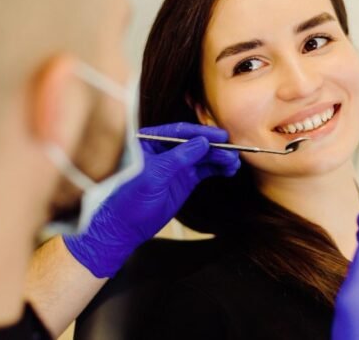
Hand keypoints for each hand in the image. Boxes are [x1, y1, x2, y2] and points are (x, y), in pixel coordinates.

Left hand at [64, 122, 239, 277]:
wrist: (124, 227)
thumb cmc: (129, 198)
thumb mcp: (152, 175)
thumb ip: (178, 158)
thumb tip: (202, 143)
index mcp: (150, 141)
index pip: (179, 131)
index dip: (201, 133)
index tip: (220, 136)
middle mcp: (165, 150)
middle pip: (195, 142)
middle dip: (214, 147)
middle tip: (233, 151)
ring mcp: (176, 165)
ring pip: (202, 156)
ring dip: (219, 158)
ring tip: (234, 162)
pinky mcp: (184, 180)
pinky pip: (204, 170)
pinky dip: (217, 169)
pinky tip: (228, 169)